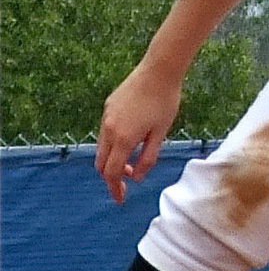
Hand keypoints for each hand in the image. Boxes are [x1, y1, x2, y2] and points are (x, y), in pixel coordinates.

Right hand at [95, 62, 182, 203]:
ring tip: (133, 163)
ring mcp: (106, 116)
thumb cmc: (165, 102)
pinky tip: (131, 142)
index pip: (111, 172)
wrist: (158, 71)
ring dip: (113, 160)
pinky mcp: (108, 106)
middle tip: (126, 184)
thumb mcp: (160, 134)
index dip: (115, 188)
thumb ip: (148, 158)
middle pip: (101, 162)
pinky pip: (105, 132)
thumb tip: (137, 177)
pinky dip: (113, 145)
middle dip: (111, 177)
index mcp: (123, 138)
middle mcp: (109, 128)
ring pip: (102, 147)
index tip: (121, 199)